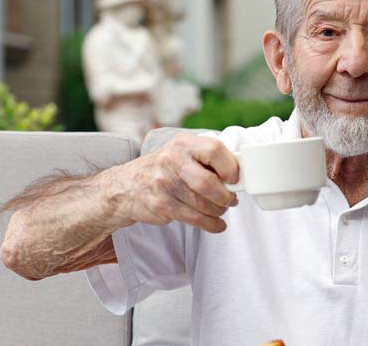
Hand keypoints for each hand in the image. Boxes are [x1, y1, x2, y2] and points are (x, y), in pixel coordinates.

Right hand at [99, 133, 239, 232]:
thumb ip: (207, 158)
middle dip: (226, 196)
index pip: (214, 150)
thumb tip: (240, 174)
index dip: (230, 167)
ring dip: (218, 210)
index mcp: (183, 143)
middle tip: (230, 199)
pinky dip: (211, 224)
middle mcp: (171, 160)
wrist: (127, 186)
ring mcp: (164, 184)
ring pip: (203, 204)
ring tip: (221, 209)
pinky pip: (194, 219)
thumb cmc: (165, 169)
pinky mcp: (162, 205)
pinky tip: (217, 224)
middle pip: (208, 182)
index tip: (235, 179)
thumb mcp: (182, 152)